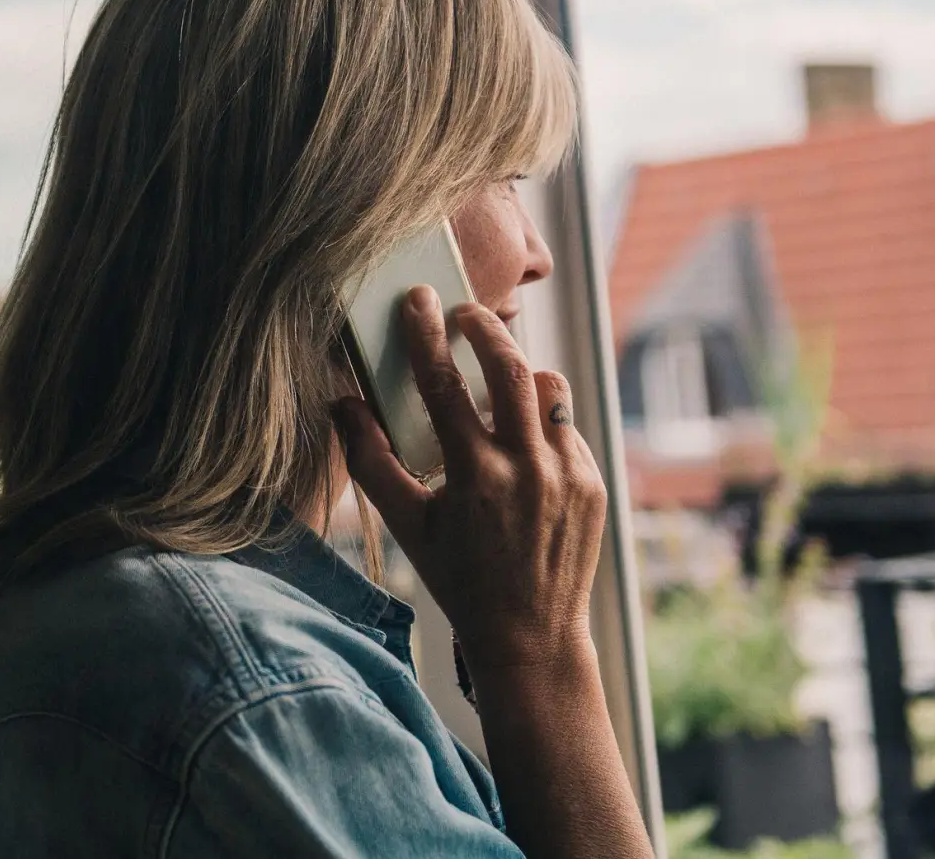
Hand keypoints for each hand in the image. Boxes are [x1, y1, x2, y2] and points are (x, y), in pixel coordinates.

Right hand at [333, 285, 607, 670]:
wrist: (530, 635)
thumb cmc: (460, 580)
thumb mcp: (407, 526)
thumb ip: (371, 462)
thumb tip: (341, 405)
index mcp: (475, 477)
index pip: (444, 386)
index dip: (427, 335)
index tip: (418, 300)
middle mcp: (526, 469)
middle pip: (510, 368)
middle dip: (486, 329)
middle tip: (466, 313)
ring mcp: (567, 474)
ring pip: (549, 389)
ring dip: (522, 373)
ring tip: (498, 377)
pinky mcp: (593, 483)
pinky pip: (567, 428)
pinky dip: (541, 422)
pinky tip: (521, 441)